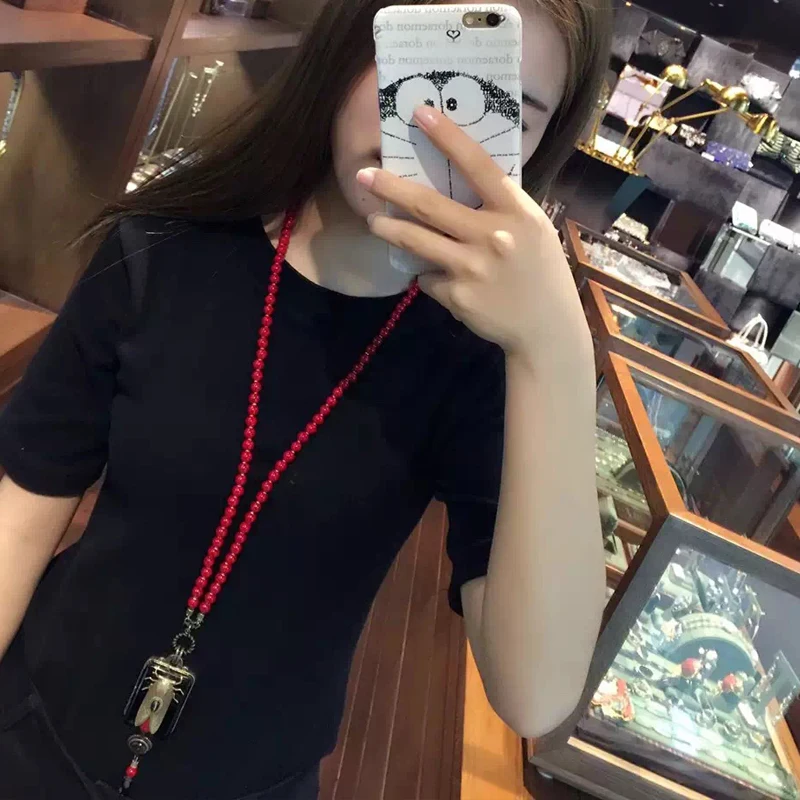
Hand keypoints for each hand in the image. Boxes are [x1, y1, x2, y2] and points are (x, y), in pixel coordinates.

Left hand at [356, 104, 590, 370]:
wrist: (547, 328)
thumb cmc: (540, 272)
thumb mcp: (533, 230)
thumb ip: (500, 207)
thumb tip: (458, 183)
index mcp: (516, 211)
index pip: (478, 165)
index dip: (448, 137)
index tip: (420, 113)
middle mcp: (493, 235)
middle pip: (428, 205)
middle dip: (390, 188)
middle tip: (364, 177)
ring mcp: (472, 268)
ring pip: (415, 240)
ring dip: (388, 229)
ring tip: (375, 222)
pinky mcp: (457, 296)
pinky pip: (427, 277)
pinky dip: (428, 275)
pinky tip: (441, 279)